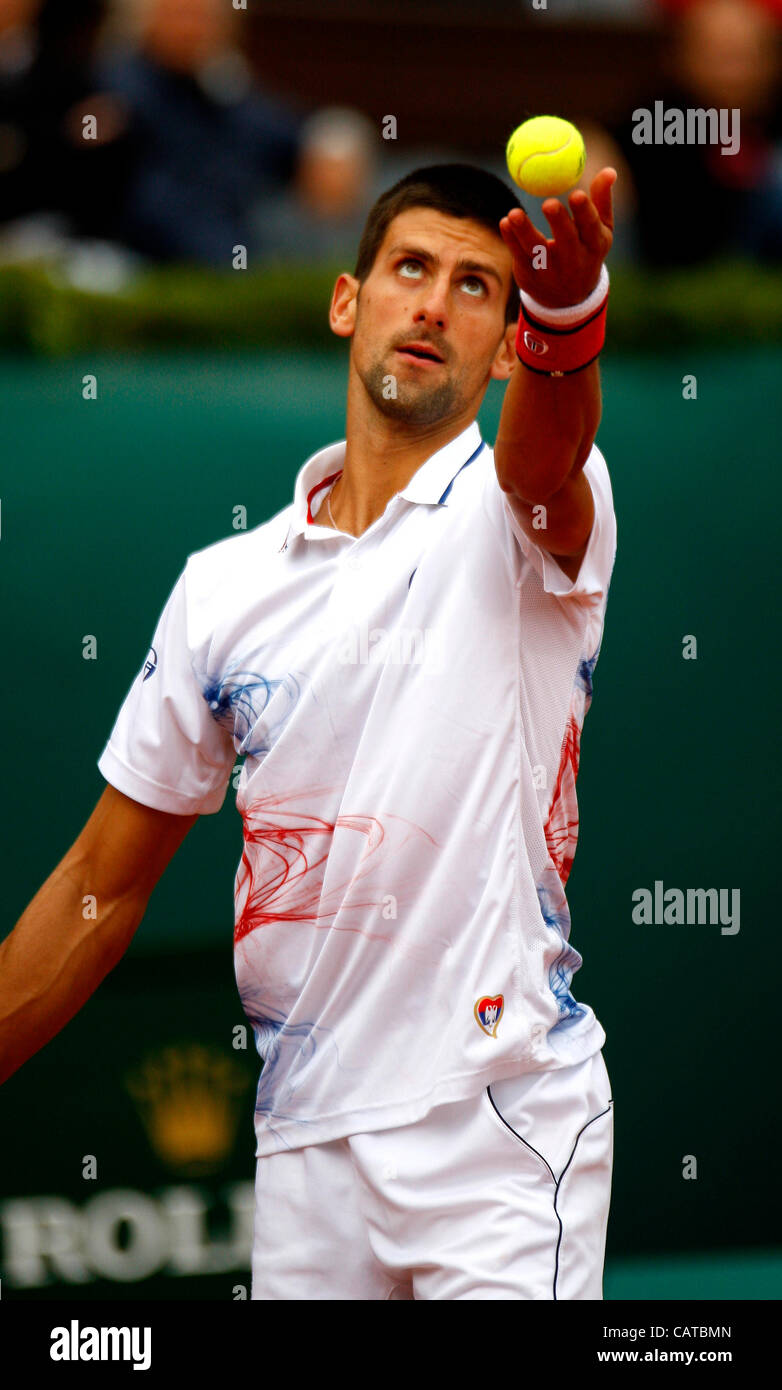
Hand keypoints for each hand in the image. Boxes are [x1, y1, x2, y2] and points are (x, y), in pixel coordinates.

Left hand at [499, 167, 615, 309]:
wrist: (567, 297)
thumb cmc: (586, 250)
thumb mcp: (600, 229)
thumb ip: (601, 200)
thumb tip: (609, 170)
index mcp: (594, 245)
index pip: (591, 227)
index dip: (585, 212)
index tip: (577, 194)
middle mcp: (574, 261)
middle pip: (566, 241)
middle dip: (558, 223)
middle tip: (549, 203)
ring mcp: (550, 271)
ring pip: (536, 251)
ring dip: (524, 232)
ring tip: (513, 214)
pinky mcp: (530, 276)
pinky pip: (518, 255)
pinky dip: (511, 239)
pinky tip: (506, 223)